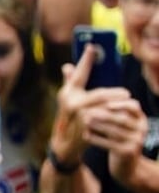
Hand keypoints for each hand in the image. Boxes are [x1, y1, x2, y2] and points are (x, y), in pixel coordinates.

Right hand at [51, 43, 131, 161]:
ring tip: (127, 102)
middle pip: (98, 93)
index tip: (92, 46)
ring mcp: (77, 114)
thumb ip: (70, 83)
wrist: (65, 146)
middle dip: (114, 93)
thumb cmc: (69, 120)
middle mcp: (70, 102)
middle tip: (126, 93)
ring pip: (104, 106)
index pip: (78, 74)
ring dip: (117, 104)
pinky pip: (105, 117)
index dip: (86, 59)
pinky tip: (123, 114)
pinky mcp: (85, 126)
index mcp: (67, 93)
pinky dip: (115, 115)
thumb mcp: (67, 102)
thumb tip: (67, 67)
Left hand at [86, 97, 148, 183]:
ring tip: (84, 121)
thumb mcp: (121, 126)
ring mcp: (137, 142)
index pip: (133, 106)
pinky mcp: (128, 152)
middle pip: (122, 119)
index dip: (119, 103)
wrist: (127, 166)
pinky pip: (110, 144)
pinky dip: (96, 139)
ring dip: (98, 125)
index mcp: (141, 120)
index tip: (104, 102)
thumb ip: (114, 113)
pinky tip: (85, 135)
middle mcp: (142, 129)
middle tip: (88, 111)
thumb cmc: (119, 141)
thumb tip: (98, 95)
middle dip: (104, 114)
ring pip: (115, 131)